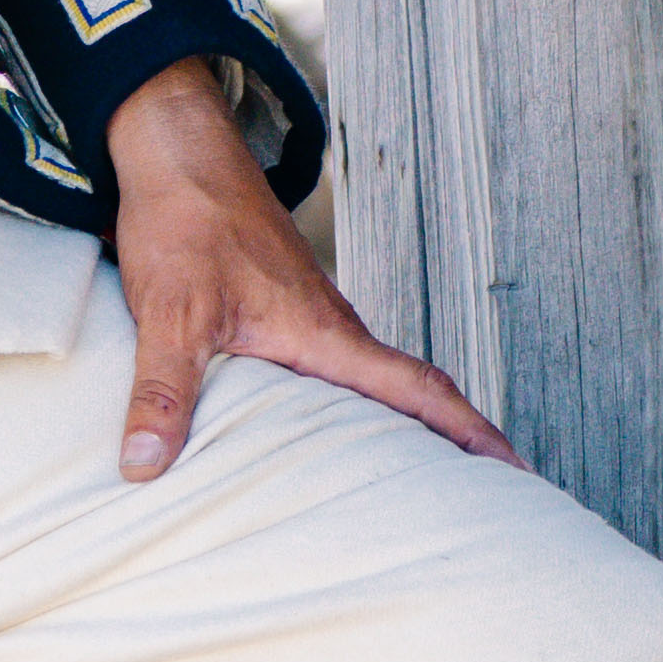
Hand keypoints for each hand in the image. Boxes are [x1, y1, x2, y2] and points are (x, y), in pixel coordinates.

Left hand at [103, 63, 510, 476]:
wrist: (177, 158)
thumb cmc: (188, 221)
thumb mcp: (171, 314)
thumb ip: (162, 392)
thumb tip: (146, 465)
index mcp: (325, 335)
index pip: (418, 390)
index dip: (471, 433)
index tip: (516, 472)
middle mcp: (333, 332)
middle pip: (414, 397)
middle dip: (457, 448)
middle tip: (491, 503)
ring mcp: (314, 324)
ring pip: (374, 389)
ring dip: (404, 432)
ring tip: (424, 492)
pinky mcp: (286, 319)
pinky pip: (335, 376)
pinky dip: (351, 412)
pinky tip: (332, 442)